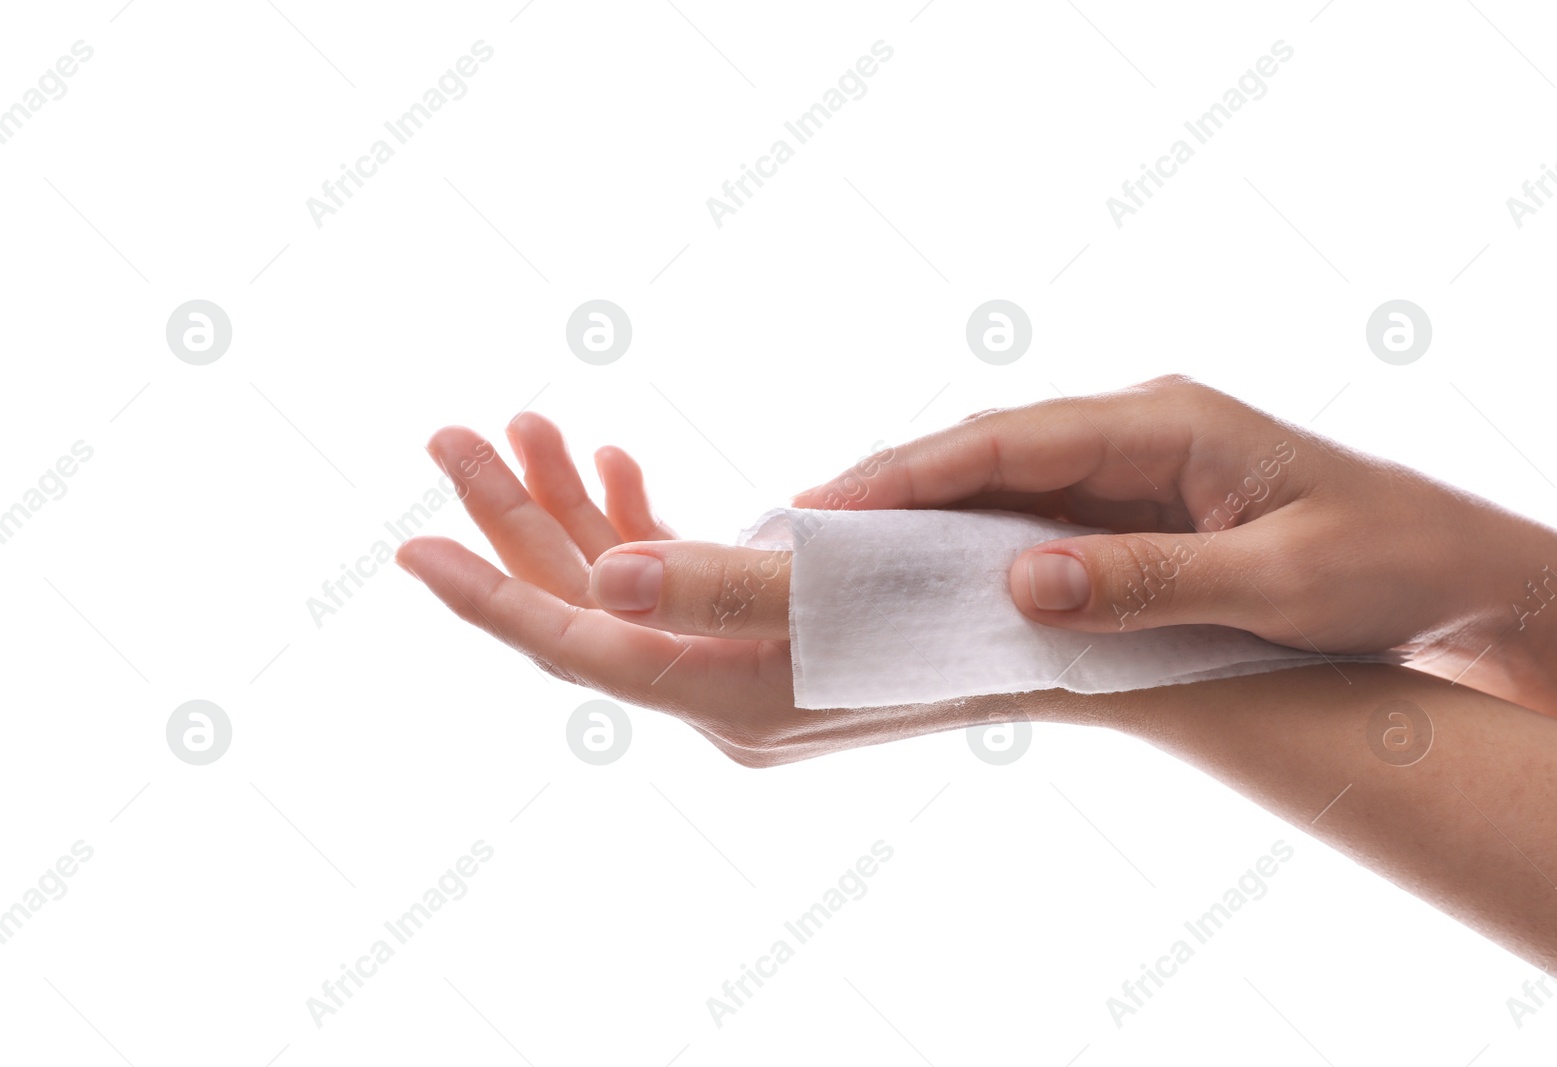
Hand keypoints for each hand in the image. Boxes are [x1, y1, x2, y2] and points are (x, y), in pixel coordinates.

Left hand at [393, 414, 1117, 765]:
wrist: (1071, 635)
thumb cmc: (977, 602)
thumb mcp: (848, 586)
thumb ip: (721, 583)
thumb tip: (603, 573)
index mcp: (730, 697)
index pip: (582, 649)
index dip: (492, 597)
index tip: (407, 548)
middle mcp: (722, 693)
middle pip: (589, 607)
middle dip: (517, 517)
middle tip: (448, 433)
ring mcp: (740, 665)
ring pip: (626, 586)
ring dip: (572, 504)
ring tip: (524, 423)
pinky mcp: (766, 632)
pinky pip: (673, 579)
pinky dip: (640, 516)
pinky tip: (615, 465)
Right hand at [792, 375, 1556, 722]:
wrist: (1455, 571)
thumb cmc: (1384, 564)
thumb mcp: (1277, 581)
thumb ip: (1149, 581)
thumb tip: (1019, 584)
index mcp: (1166, 422)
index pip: (1009, 439)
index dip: (910, 472)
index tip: (824, 503)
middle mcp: (1135, 432)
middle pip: (986, 454)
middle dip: (890, 492)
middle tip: (793, 538)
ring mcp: (1130, 471)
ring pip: (1000, 488)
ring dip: (921, 525)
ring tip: (833, 565)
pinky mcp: (1132, 513)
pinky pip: (1032, 525)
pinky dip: (972, 553)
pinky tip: (923, 587)